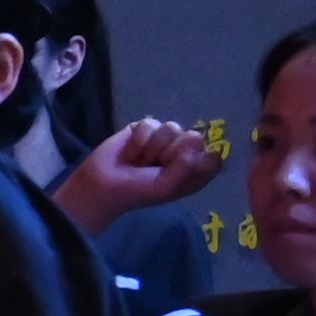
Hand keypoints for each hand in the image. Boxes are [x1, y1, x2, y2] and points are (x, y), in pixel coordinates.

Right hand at [54, 117, 224, 227]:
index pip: (214, 154)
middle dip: (170, 153)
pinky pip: (150, 124)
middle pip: (193, 137)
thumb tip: (196, 135)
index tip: (184, 167)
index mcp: (194, 170)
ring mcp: (164, 139)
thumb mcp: (166, 186)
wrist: (101, 186)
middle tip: (154, 168)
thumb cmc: (137, 191)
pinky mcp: (144, 129)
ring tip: (140, 161)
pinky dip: (139, 140)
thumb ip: (186, 164)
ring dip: (152, 148)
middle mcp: (183, 152)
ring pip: (172, 127)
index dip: (201, 157)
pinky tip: (131, 153)